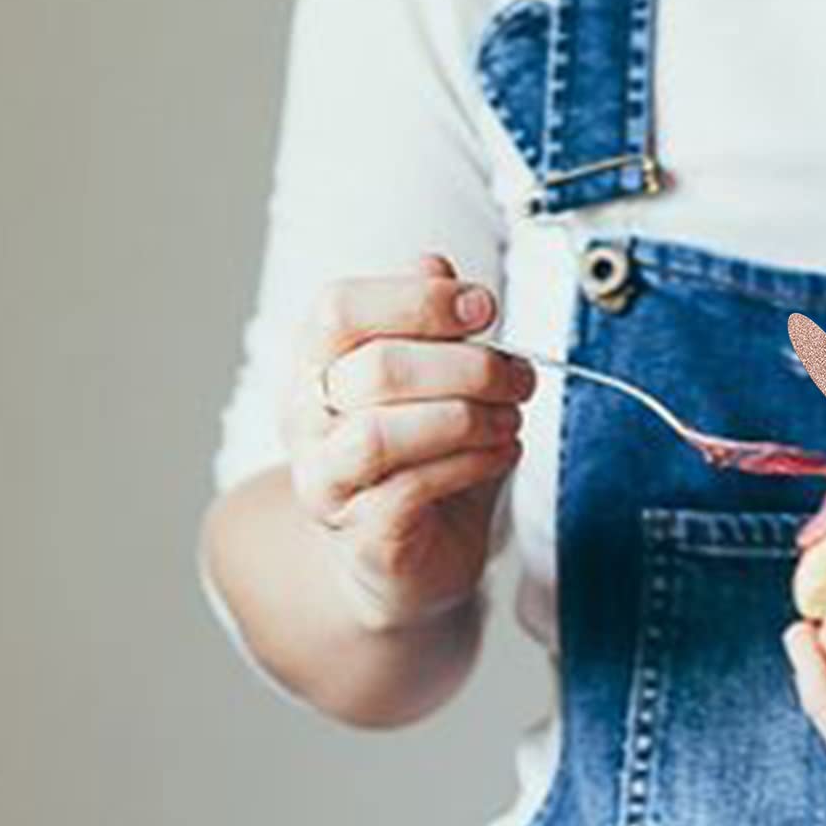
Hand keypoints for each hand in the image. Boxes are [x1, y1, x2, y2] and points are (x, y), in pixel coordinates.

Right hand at [282, 254, 533, 628]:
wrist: (407, 564)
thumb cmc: (422, 463)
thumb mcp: (434, 382)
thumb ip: (430, 325)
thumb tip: (436, 261)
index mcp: (316, 364)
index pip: (338, 309)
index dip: (416, 298)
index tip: (484, 306)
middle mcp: (306, 419)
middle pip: (375, 368)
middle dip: (467, 365)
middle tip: (519, 376)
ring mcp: (326, 481)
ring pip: (382, 432)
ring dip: (467, 418)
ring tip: (510, 420)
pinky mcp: (361, 533)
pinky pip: (412, 487)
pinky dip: (471, 463)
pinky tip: (501, 454)